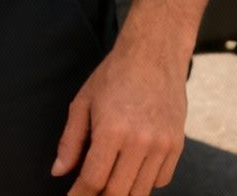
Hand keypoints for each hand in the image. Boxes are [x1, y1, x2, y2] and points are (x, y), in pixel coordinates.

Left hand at [51, 42, 186, 195]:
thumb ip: (70, 141)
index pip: (93, 179)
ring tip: (108, 181)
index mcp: (112, 130)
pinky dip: (144, 183)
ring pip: (140, 191)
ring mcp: (162, 145)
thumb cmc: (114, 76)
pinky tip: (131, 170)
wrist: (154, 55)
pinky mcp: (177, 145)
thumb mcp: (83, 103)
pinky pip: (161, 181)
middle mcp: (140, 141)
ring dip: (122, 191)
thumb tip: (59, 171)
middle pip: (118, 192)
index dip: (79, 195)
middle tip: (88, 191)